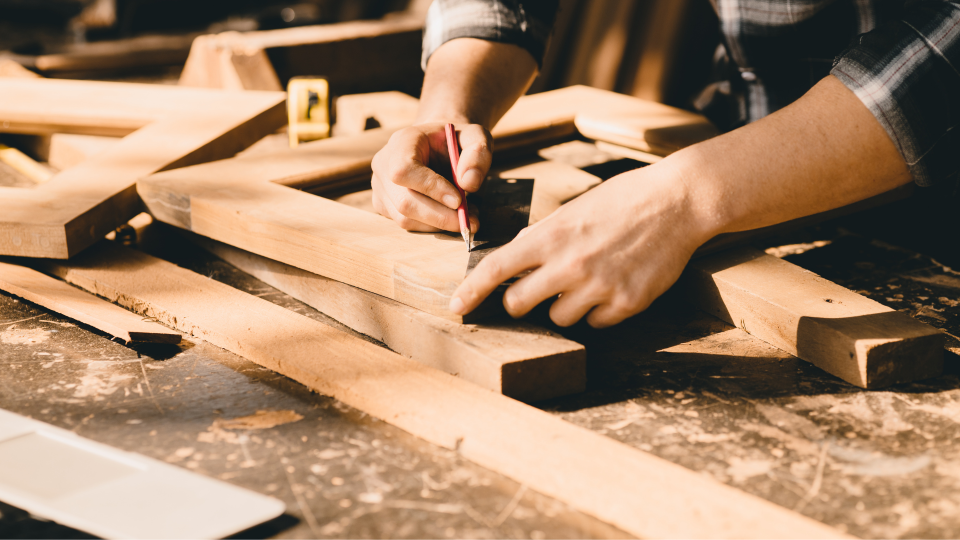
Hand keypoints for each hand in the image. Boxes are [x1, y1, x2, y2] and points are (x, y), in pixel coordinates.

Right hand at [371, 123, 490, 231]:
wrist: (438, 146)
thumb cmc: (457, 141)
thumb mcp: (475, 137)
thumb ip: (478, 153)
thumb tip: (469, 183)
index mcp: (402, 142)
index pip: (404, 170)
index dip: (430, 188)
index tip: (459, 200)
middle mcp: (384, 164)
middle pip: (404, 201)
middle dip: (440, 216)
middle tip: (469, 221)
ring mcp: (380, 187)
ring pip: (405, 218)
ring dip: (439, 224)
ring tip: (466, 217)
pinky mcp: (384, 205)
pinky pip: (406, 224)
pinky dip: (432, 226)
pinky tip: (450, 216)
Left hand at [448, 162, 714, 327]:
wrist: (677, 203)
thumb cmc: (622, 200)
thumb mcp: (572, 210)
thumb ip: (543, 237)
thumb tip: (516, 257)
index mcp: (550, 236)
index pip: (496, 270)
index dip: (471, 292)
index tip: (456, 307)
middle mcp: (569, 265)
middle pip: (519, 304)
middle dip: (521, 301)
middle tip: (534, 290)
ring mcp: (598, 287)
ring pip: (559, 318)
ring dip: (564, 305)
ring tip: (588, 278)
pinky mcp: (626, 304)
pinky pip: (596, 323)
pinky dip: (599, 310)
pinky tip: (614, 284)